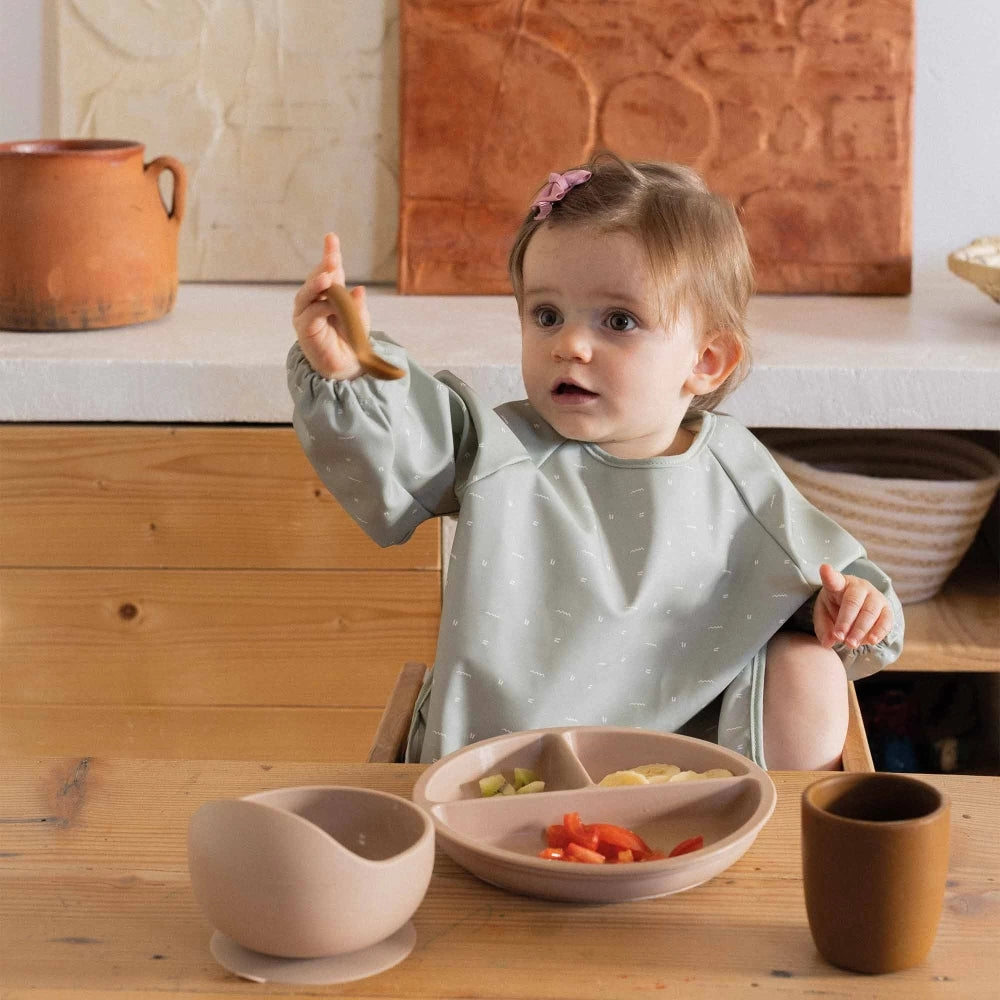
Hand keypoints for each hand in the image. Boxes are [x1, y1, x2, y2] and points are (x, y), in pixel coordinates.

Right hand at [292, 233, 367, 378]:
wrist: (346, 364)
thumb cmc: (351, 338)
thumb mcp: (359, 318)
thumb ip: (358, 305)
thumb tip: (359, 290)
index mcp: (328, 292)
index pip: (328, 270)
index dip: (330, 253)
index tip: (331, 237)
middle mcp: (313, 299)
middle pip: (317, 277)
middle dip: (324, 266)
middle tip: (332, 258)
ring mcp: (305, 312)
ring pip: (308, 293)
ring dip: (318, 284)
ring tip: (327, 277)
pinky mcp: (304, 327)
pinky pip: (312, 313)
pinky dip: (323, 308)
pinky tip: (332, 306)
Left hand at [813, 563, 892, 648]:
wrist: (856, 607)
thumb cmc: (836, 607)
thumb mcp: (824, 615)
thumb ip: (823, 628)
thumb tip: (828, 642)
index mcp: (839, 584)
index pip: (834, 579)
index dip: (829, 575)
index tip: (824, 568)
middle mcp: (859, 587)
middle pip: (853, 602)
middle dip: (846, 621)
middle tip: (839, 638)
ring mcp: (875, 596)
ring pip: (870, 612)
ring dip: (860, 630)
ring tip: (851, 644)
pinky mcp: (887, 609)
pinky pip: (886, 620)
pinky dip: (879, 632)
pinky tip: (871, 641)